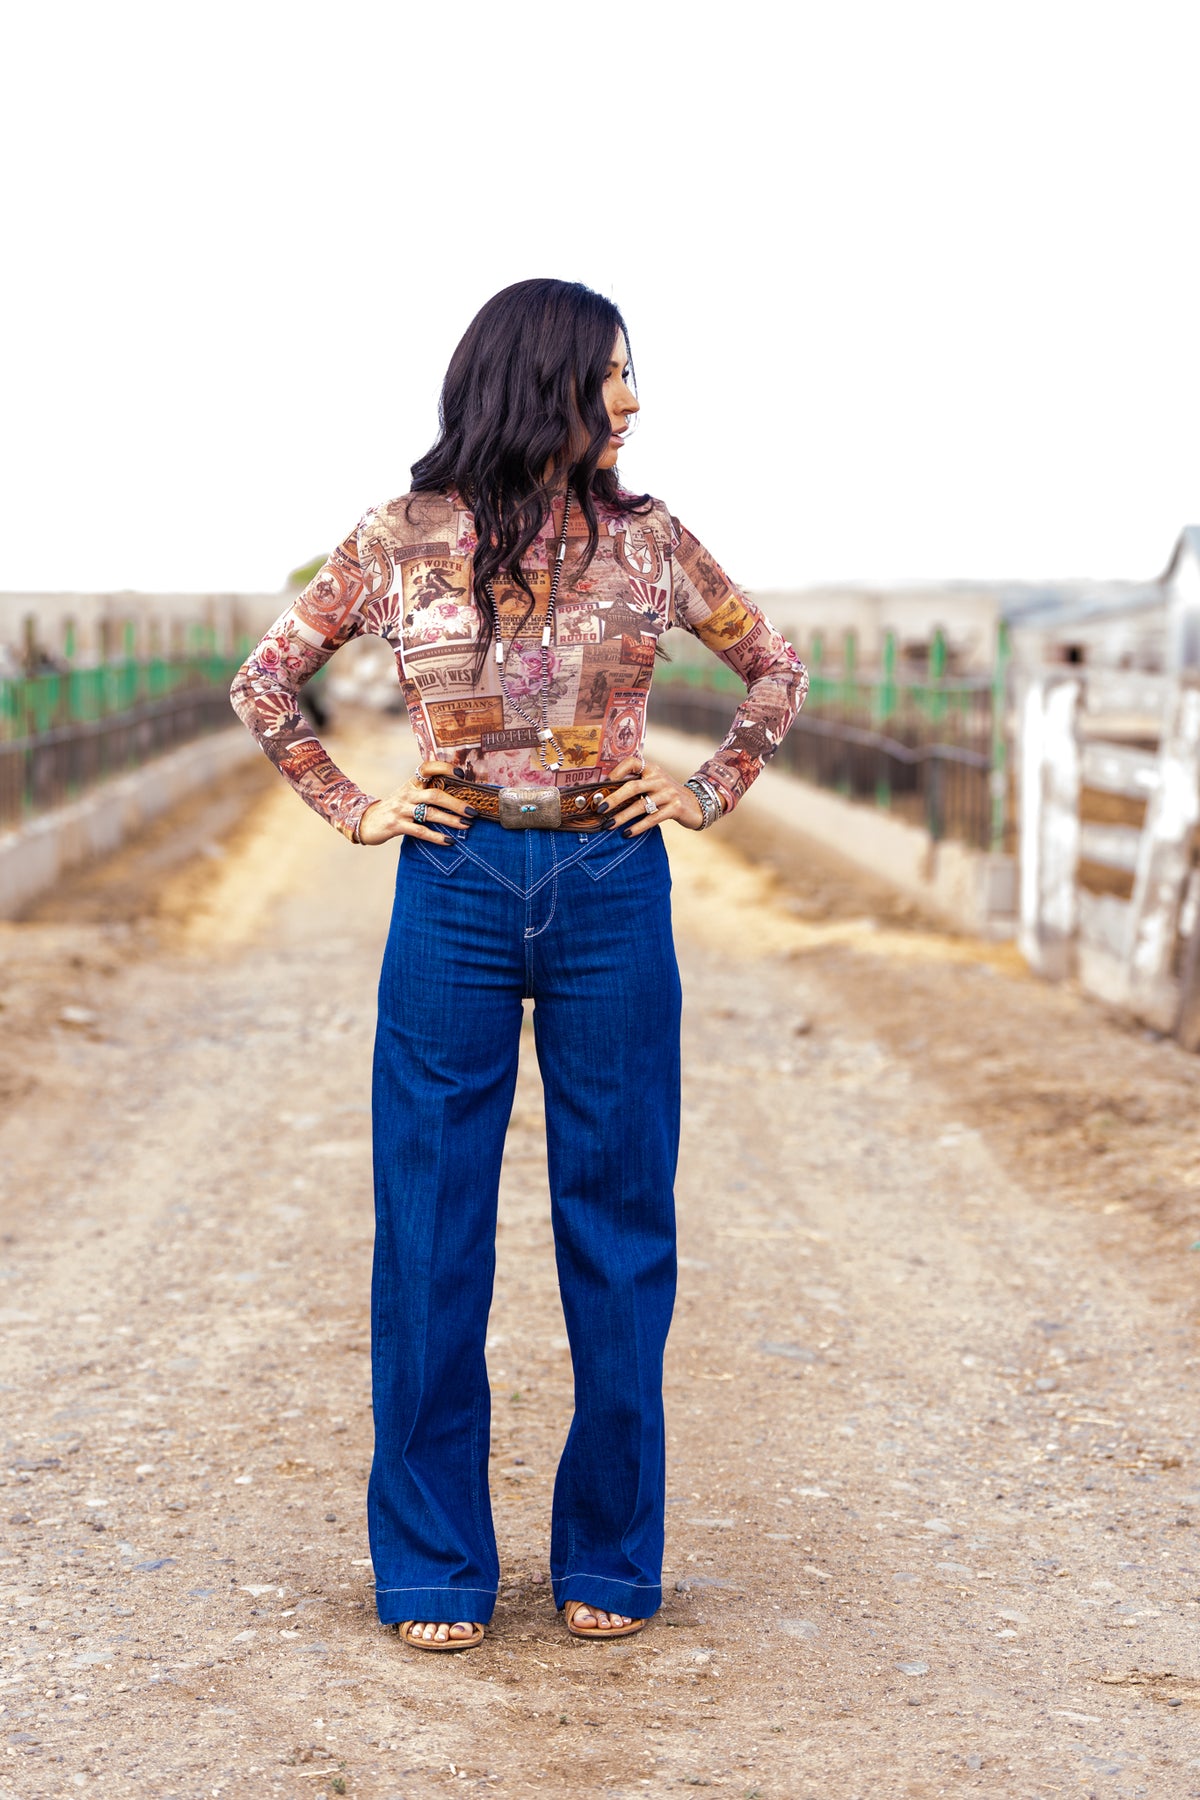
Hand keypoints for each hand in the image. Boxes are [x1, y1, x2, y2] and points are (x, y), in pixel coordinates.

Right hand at [357, 760, 476, 845]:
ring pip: (430, 814)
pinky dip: (436, 837)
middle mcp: (407, 794)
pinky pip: (420, 831)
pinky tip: (449, 841)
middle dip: (456, 803)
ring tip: (466, 825)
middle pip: (435, 795)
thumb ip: (425, 790)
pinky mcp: (397, 825)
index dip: (444, 768)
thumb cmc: (395, 808)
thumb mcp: (407, 794)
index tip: (461, 773)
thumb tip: (456, 792)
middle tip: (472, 811)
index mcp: (411, 783)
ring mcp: (401, 810)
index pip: (427, 768)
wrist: (366, 821)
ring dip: (451, 820)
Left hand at [599, 754, 704, 835]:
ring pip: (640, 806)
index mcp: (652, 769)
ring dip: (622, 817)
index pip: (632, 762)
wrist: (696, 804)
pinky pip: (652, 818)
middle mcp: (660, 779)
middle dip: (614, 799)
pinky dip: (638, 826)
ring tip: (609, 825)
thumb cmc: (666, 795)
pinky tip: (627, 833)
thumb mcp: (654, 784)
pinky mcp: (675, 808)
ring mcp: (668, 793)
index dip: (617, 771)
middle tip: (600, 809)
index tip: (604, 784)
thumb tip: (605, 796)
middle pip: (632, 787)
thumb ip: (636, 785)